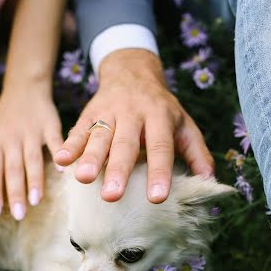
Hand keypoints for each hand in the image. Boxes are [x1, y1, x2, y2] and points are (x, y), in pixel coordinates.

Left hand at [0, 83, 63, 218]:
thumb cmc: (2, 115)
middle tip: (20, 215)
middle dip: (15, 192)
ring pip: (32, 159)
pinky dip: (59, 154)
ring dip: (35, 180)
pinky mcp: (50, 125)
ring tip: (37, 200)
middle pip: (13, 169)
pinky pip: (55, 142)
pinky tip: (62, 171)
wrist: (24, 87)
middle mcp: (12, 140)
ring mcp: (31, 133)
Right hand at [55, 49, 213, 202]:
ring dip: (89, 157)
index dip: (159, 172)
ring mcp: (108, 112)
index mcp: (160, 117)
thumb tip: (209, 181)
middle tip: (112, 196)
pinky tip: (61, 161)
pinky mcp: (88, 114)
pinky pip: (78, 130)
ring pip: (98, 136)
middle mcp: (133, 113)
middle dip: (118, 170)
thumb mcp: (184, 125)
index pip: (160, 147)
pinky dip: (69, 146)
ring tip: (83, 178)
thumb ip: (197, 152)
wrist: (132, 72)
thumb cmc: (161, 108)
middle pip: (124, 144)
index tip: (157, 198)